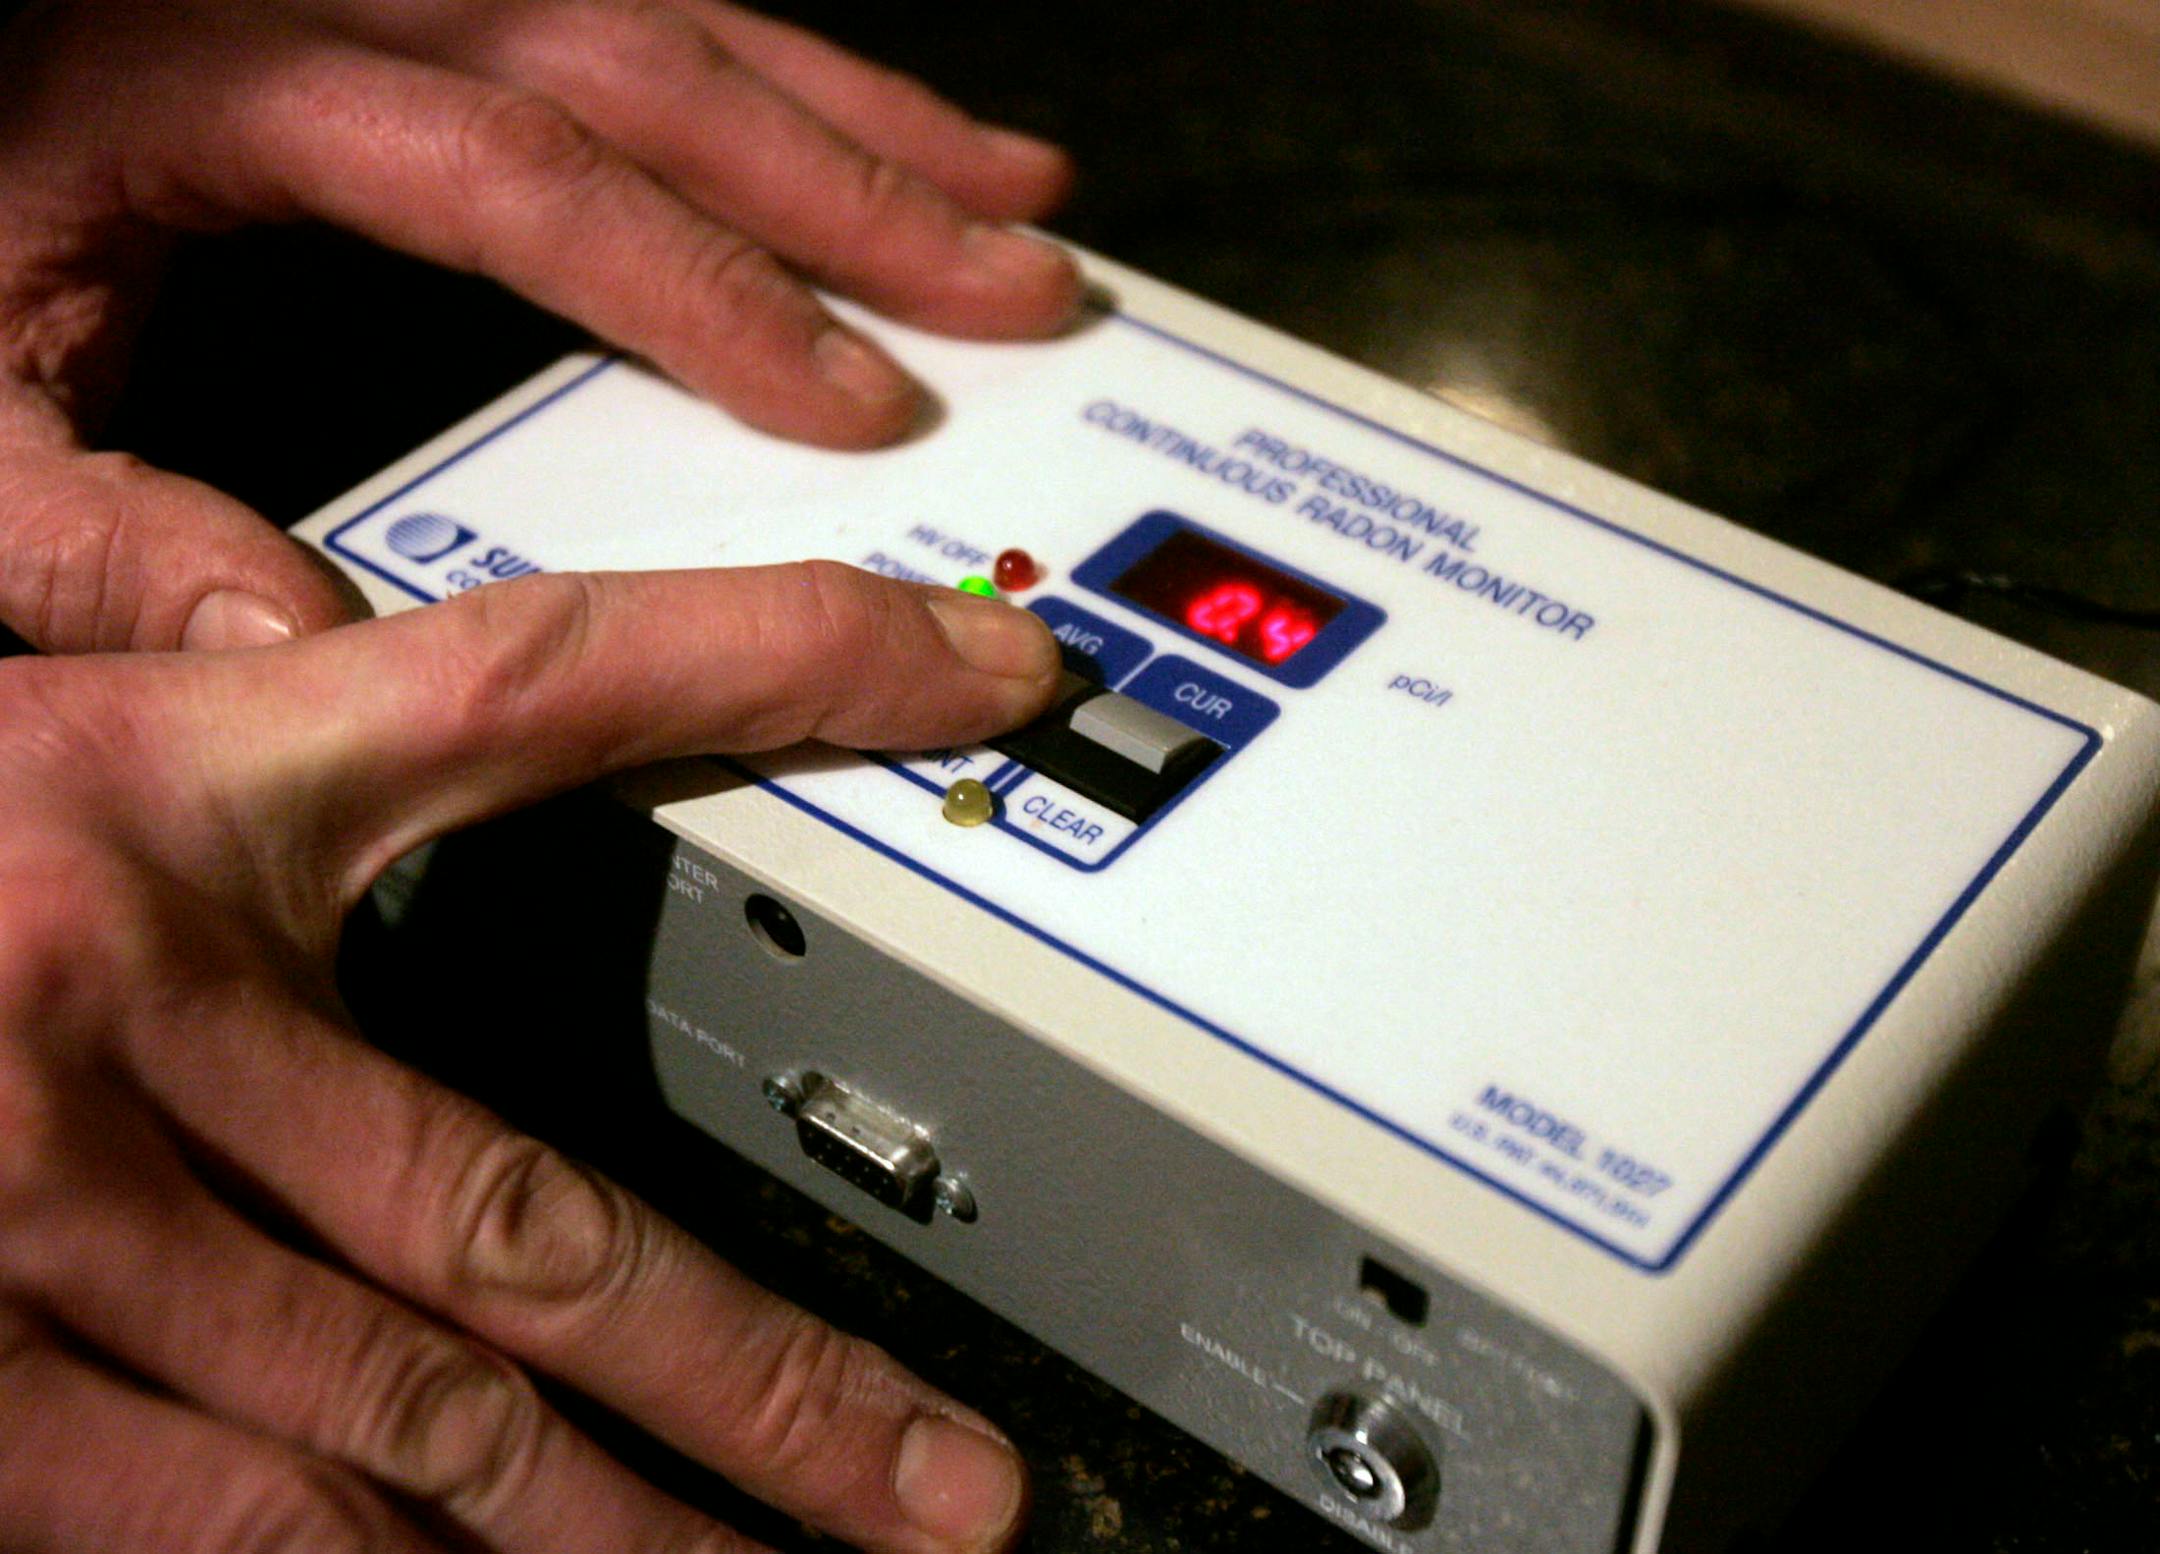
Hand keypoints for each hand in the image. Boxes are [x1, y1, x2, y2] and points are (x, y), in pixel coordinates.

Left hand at [0, 0, 1079, 653]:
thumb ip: (101, 534)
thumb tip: (292, 642)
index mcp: (216, 69)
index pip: (524, 179)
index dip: (708, 292)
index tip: (852, 399)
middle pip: (651, 65)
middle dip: (859, 190)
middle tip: (1014, 287)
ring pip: (670, 11)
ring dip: (856, 118)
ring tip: (1009, 195)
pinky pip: (630, 13)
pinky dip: (769, 81)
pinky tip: (849, 134)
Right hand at [0, 564, 1060, 1553]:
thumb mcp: (31, 714)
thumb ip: (227, 712)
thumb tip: (396, 685)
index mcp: (155, 795)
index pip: (554, 679)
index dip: (792, 654)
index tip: (984, 672)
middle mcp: (114, 1011)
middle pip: (533, 1211)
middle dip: (768, 1368)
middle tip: (959, 1484)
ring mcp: (27, 1237)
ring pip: (411, 1429)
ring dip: (631, 1540)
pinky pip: (227, 1529)